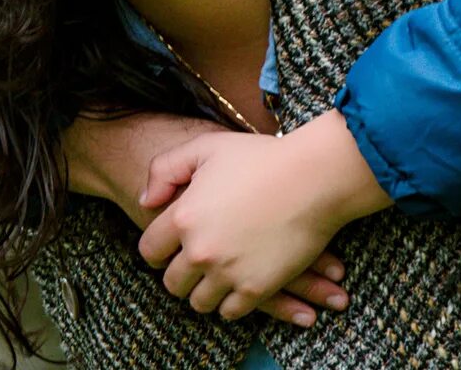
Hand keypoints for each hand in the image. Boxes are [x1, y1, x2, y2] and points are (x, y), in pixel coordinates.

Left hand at [136, 114, 387, 323]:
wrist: (314, 178)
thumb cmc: (261, 158)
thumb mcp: (206, 148)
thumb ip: (165, 170)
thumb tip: (146, 201)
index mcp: (183, 217)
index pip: (149, 251)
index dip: (159, 249)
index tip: (171, 248)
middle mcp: (200, 250)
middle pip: (172, 283)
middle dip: (181, 274)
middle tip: (196, 264)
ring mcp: (228, 273)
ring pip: (199, 303)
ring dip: (205, 291)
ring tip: (216, 277)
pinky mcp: (257, 289)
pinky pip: (230, 312)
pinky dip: (231, 303)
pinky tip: (238, 286)